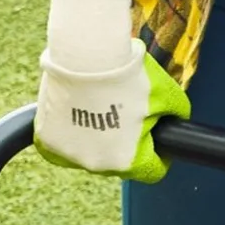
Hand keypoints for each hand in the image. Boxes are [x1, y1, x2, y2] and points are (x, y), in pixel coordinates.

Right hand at [35, 40, 190, 183]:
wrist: (85, 54)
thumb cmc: (126, 73)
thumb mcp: (167, 94)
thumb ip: (176, 116)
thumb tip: (175, 125)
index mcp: (129, 161)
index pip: (152, 170)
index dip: (160, 153)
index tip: (156, 137)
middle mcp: (98, 166)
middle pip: (120, 160)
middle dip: (126, 140)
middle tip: (124, 109)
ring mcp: (70, 156)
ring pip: (91, 152)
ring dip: (98, 135)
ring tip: (100, 104)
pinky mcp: (48, 143)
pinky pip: (63, 143)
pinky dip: (71, 129)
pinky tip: (77, 108)